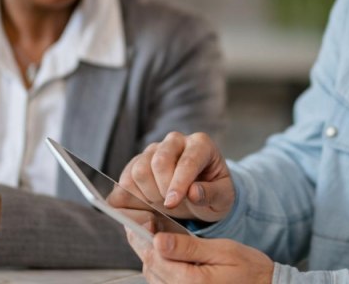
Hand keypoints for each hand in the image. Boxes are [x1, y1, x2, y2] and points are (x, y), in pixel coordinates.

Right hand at [116, 132, 233, 222]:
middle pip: (158, 161)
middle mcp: (175, 142)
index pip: (186, 161)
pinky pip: (125, 180)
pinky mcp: (137, 163)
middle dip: (162, 189)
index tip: (172, 204)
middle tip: (171, 206)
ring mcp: (153, 150)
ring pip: (138, 169)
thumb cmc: (213, 193)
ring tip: (161, 204)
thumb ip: (211, 194)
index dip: (178, 184)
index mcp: (200, 144)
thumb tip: (193, 193)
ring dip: (147, 194)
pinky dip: (130, 197)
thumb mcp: (223, 198)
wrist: (199, 194)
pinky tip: (145, 206)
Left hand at [126, 225, 272, 283]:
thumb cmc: (248, 270)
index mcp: (191, 283)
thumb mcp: (222, 251)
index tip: (138, 220)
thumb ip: (188, 248)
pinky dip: (160, 267)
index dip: (142, 237)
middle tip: (139, 223)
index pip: (154, 258)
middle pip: (150, 268)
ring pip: (153, 276)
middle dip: (143, 245)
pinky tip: (164, 252)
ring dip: (151, 256)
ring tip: (149, 234)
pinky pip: (163, 283)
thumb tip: (159, 240)